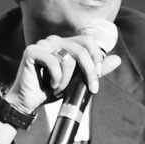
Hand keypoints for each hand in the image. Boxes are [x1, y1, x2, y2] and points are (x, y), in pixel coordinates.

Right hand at [6, 31, 122, 116]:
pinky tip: (51, 86)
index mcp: (64, 44)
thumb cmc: (50, 90)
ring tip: (59, 88)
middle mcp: (54, 41)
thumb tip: (117, 59)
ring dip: (67, 80)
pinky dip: (56, 79)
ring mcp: (43, 44)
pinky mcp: (32, 52)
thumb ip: (94, 70)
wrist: (27, 102)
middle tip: (91, 88)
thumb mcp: (76, 81)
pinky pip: (54, 63)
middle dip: (89, 71)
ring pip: (68, 59)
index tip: (98, 76)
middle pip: (81, 49)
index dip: (96, 57)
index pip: (87, 41)